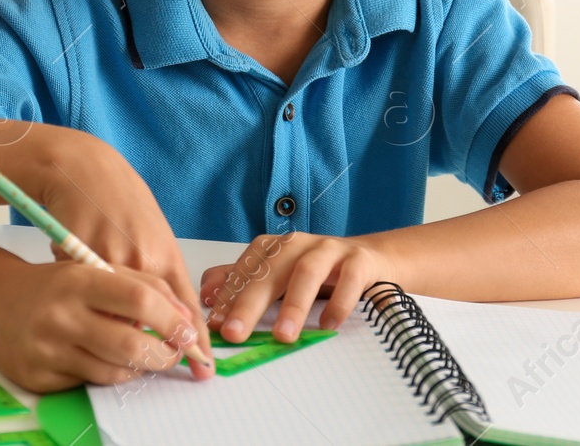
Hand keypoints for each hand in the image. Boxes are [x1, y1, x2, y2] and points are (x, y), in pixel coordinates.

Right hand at [0, 259, 205, 393]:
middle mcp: (60, 316)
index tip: (189, 331)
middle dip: (164, 354)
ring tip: (147, 357)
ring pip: (114, 372)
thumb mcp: (94, 270)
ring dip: (140, 368)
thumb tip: (185, 319)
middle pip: (130, 344)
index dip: (172, 319)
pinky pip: (89, 384)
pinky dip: (110, 375)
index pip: (139, 300)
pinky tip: (112, 362)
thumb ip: (141, 286)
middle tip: (175, 353)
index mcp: (78, 280)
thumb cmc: (56, 285)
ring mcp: (47, 350)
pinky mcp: (38, 378)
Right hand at [29, 130, 211, 366]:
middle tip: (158, 361)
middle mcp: (134, 262)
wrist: (84, 170)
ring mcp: (99, 266)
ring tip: (120, 343)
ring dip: (116, 340)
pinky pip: (80, 305)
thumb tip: (176, 317)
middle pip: (145, 324)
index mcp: (160, 254)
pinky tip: (84, 310)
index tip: (203, 366)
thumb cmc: (123, 201)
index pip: (183, 308)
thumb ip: (162, 275)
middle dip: (152, 351)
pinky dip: (84, 313)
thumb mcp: (154, 234)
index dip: (192, 340)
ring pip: (110, 322)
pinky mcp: (67, 268)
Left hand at [199, 232, 394, 343]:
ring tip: (283, 336)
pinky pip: (349, 279)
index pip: (245, 270)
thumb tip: (207, 295)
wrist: (372, 260)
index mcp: (274, 248)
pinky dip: (338, 302)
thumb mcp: (279, 278)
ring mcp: (330, 250)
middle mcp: (298, 244)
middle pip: (269, 270)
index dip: (228, 297)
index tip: (213, 325)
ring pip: (306, 271)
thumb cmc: (320, 273)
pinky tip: (328, 325)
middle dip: (249, 302)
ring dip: (293, 304)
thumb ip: (243, 283)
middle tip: (234, 333)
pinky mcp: (360, 260)